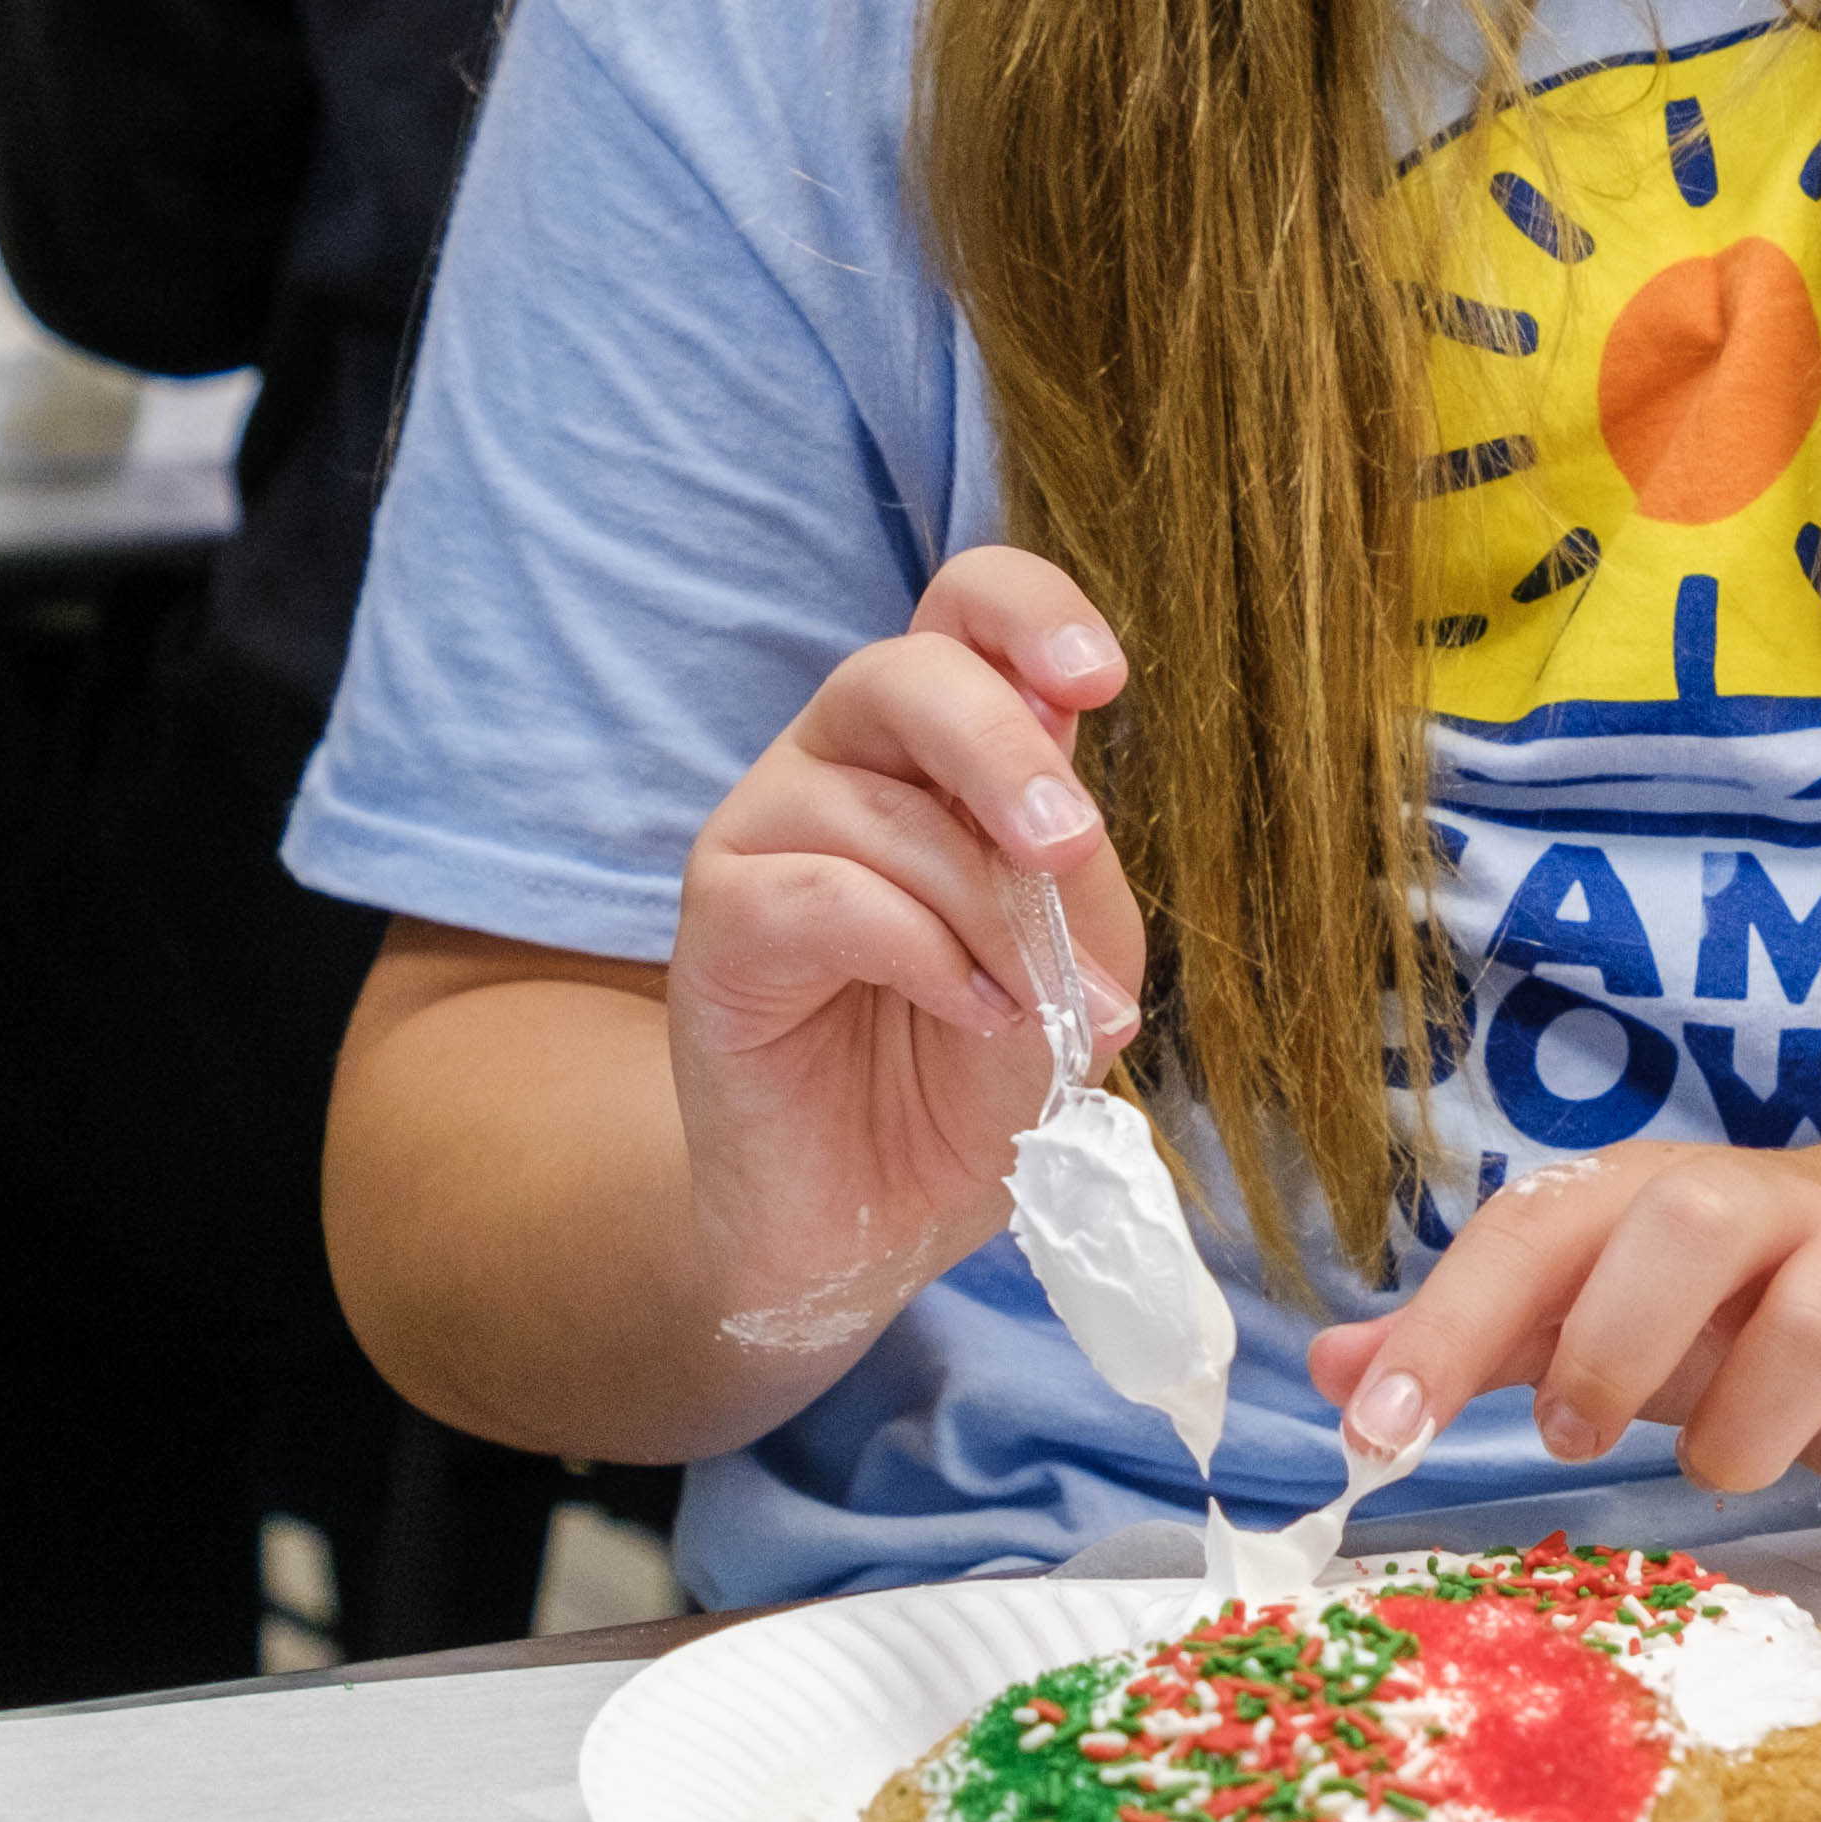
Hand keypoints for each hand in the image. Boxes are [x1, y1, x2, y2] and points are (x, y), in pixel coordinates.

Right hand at [667, 547, 1147, 1357]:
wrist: (869, 1217)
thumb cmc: (972, 1073)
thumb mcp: (1071, 975)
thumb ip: (1074, 890)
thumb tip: (1069, 838)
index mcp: (942, 746)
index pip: (965, 605)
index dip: (1030, 613)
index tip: (1100, 680)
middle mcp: (845, 760)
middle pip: (908, 670)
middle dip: (1005, 750)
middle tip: (1068, 846)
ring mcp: (768, 831)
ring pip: (881, 806)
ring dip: (986, 908)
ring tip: (1035, 1004)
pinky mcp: (720, 921)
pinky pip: (821, 895)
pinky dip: (919, 953)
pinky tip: (971, 1008)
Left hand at [1308, 1147, 1820, 1497]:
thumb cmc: (1714, 1302)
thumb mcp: (1587, 1303)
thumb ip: (1468, 1338)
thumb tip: (1330, 1372)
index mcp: (1644, 1197)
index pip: (1531, 1232)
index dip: (1446, 1331)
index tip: (1377, 1438)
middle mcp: (1765, 1209)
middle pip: (1691, 1220)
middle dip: (1616, 1343)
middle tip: (1576, 1433)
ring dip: (1756, 1426)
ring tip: (1731, 1453)